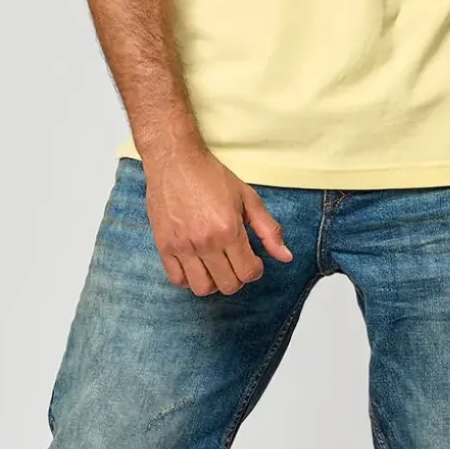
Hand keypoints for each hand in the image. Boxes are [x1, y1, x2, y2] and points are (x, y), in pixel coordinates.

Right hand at [143, 148, 293, 294]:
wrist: (175, 160)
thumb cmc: (210, 176)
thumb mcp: (248, 198)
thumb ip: (269, 230)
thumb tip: (285, 256)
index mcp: (229, 230)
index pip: (248, 272)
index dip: (255, 270)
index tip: (252, 261)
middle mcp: (205, 242)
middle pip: (228, 285)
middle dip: (238, 278)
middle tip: (236, 263)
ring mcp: (182, 246)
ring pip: (202, 288)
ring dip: (214, 283)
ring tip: (216, 267)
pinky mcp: (164, 246)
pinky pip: (177, 280)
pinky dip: (189, 279)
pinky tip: (196, 265)